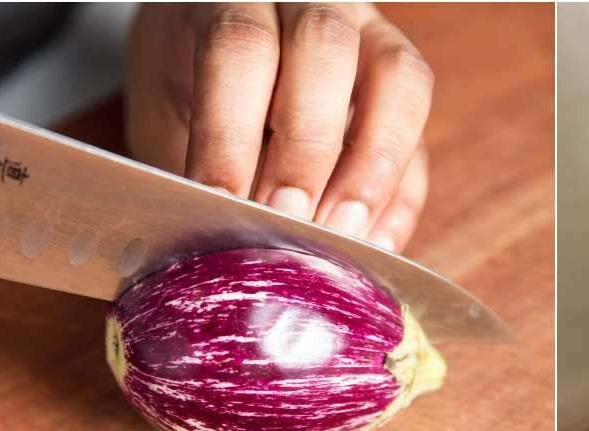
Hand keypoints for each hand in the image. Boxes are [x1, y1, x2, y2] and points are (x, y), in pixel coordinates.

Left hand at [125, 3, 432, 253]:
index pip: (240, 46)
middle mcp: (312, 4)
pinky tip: (372, 247)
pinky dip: (401, 202)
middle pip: (325, 47)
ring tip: (343, 238)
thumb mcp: (166, 113)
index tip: (224, 204)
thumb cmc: (188, 92)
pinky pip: (422, 143)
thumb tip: (215, 238)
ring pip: (400, 81)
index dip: (233, 131)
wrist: (215, 66)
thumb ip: (191, 160)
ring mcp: (372, 42)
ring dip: (373, 168)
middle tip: (288, 220)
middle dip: (308, 146)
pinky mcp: (406, 101)